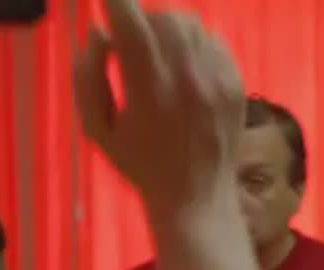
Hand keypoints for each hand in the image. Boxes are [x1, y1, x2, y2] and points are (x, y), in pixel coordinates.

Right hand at [73, 0, 244, 217]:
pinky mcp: (235, 80)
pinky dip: (194, 44)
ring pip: (188, 23)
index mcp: (148, 88)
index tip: (108, 3)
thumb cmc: (139, 165)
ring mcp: (216, 77)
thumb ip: (88, 78)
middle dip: (141, 23)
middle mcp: (187, 76)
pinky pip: (212, 39)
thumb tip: (97, 32)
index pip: (130, 21)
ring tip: (158, 58)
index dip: (115, 3)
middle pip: (161, 16)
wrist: (196, 197)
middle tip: (132, 47)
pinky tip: (185, 71)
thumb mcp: (98, 130)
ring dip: (167, 30)